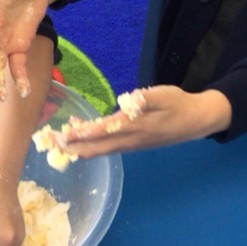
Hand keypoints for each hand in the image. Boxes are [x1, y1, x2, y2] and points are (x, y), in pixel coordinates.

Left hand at [63, 86, 232, 156]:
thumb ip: (145, 98)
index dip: (81, 134)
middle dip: (72, 147)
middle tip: (50, 144)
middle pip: (95, 149)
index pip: (101, 133)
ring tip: (60, 140)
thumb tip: (126, 100)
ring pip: (100, 150)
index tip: (62, 134)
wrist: (196, 122)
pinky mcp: (133, 145)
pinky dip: (91, 143)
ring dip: (79, 146)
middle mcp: (129, 141)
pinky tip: (83, 134)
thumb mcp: (165, 95)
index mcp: (134, 127)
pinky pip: (107, 147)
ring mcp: (131, 145)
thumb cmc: (180, 104)